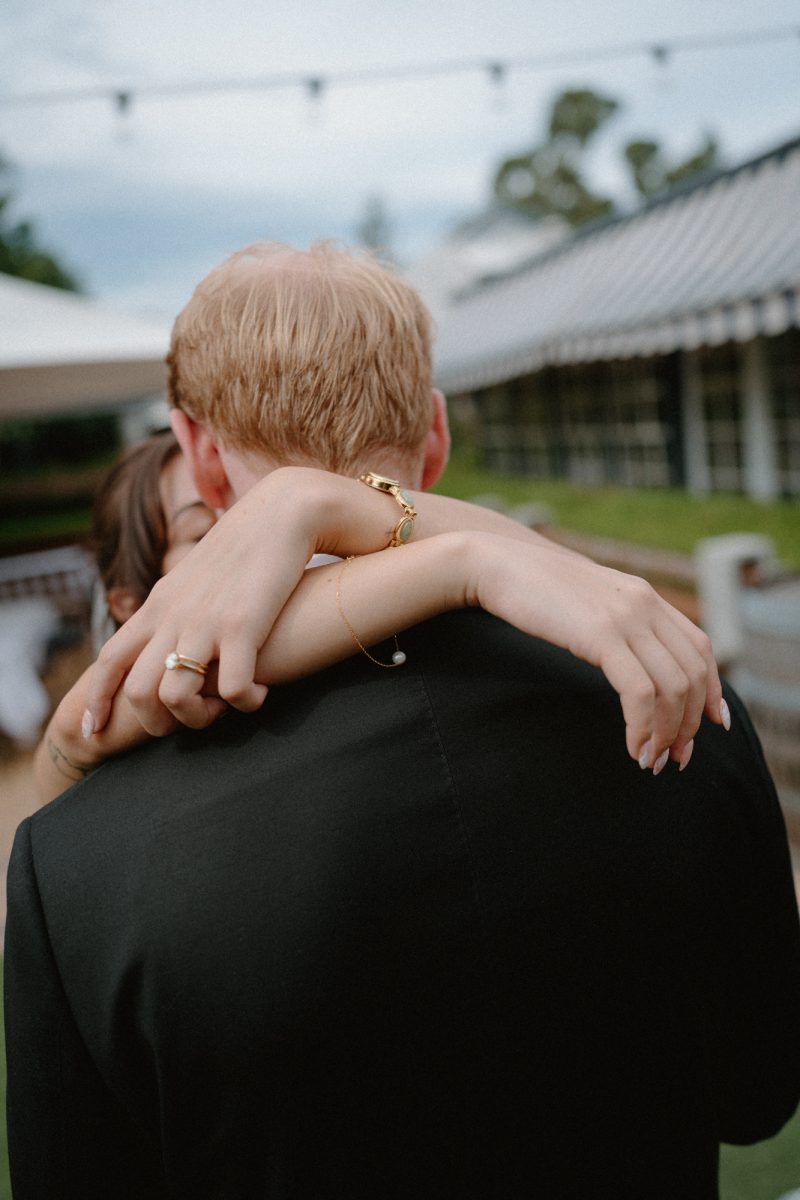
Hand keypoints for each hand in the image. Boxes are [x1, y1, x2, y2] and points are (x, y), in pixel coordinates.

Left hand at [85, 468, 328, 735]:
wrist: (283, 512)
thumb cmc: (246, 548)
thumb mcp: (195, 578)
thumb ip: (177, 609)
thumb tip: (170, 643)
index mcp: (158, 606)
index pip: (109, 660)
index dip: (97, 701)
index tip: (95, 731)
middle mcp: (173, 617)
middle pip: (137, 692)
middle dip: (158, 723)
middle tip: (193, 718)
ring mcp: (205, 623)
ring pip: (175, 697)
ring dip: (200, 719)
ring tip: (225, 707)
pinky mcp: (244, 626)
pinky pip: (231, 690)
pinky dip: (245, 703)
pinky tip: (260, 691)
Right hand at [472, 534, 724, 770]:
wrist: (497, 564)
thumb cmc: (533, 590)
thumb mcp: (588, 603)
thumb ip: (616, 623)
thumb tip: (631, 661)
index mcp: (646, 596)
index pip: (699, 647)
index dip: (712, 690)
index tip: (713, 725)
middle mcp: (646, 604)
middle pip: (693, 673)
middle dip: (690, 724)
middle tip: (675, 758)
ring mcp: (627, 617)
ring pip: (672, 687)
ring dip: (667, 733)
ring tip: (651, 761)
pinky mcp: (602, 634)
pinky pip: (639, 692)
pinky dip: (642, 727)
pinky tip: (633, 747)